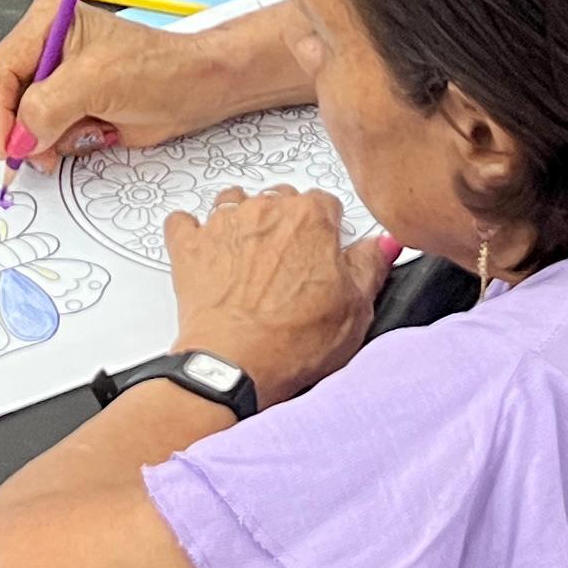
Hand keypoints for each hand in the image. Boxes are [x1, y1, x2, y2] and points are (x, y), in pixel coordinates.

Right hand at [0, 3, 219, 170]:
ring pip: (26, 120)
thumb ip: (49, 106)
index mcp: (49, 22)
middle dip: (22, 129)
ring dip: (46, 139)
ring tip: (79, 136)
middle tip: (34, 155)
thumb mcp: (97, 82)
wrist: (196, 92)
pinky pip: (47, 133)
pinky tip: (91, 134)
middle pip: (9, 96)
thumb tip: (21, 135)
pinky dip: (62, 143)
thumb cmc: (160, 69)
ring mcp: (60, 79)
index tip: (6, 145)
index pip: (2, 68)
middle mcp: (49, 47)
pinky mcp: (72, 105)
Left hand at [161, 188, 392, 405]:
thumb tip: (383, 243)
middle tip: (290, 267)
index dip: (327, 232)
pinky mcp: (189, 246)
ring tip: (250, 260)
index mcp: (311, 217)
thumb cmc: (292, 343)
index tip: (324, 256)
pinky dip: (193, 233)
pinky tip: (205, 253)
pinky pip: (183, 222)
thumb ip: (370, 266)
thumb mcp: (355, 310)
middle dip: (287, 226)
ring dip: (243, 223)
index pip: (326, 204)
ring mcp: (223, 224)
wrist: (234, 367)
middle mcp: (266, 210)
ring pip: (235, 203)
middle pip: (281, 200)